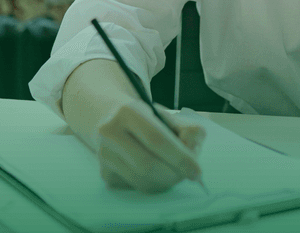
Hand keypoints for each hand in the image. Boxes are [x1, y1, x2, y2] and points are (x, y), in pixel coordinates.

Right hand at [91, 97, 205, 192]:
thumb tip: (191, 155)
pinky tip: (156, 173)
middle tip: (187, 175)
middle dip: (173, 175)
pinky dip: (153, 185)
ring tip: (174, 173)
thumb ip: (188, 131)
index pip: (157, 140)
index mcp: (128, 111)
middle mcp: (110, 132)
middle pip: (147, 165)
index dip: (180, 158)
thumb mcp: (171, 116)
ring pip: (141, 181)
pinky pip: (135, 188)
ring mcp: (103, 154)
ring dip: (165, 183)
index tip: (196, 172)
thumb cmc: (149, 120)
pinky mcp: (104, 173)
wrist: (115, 120)